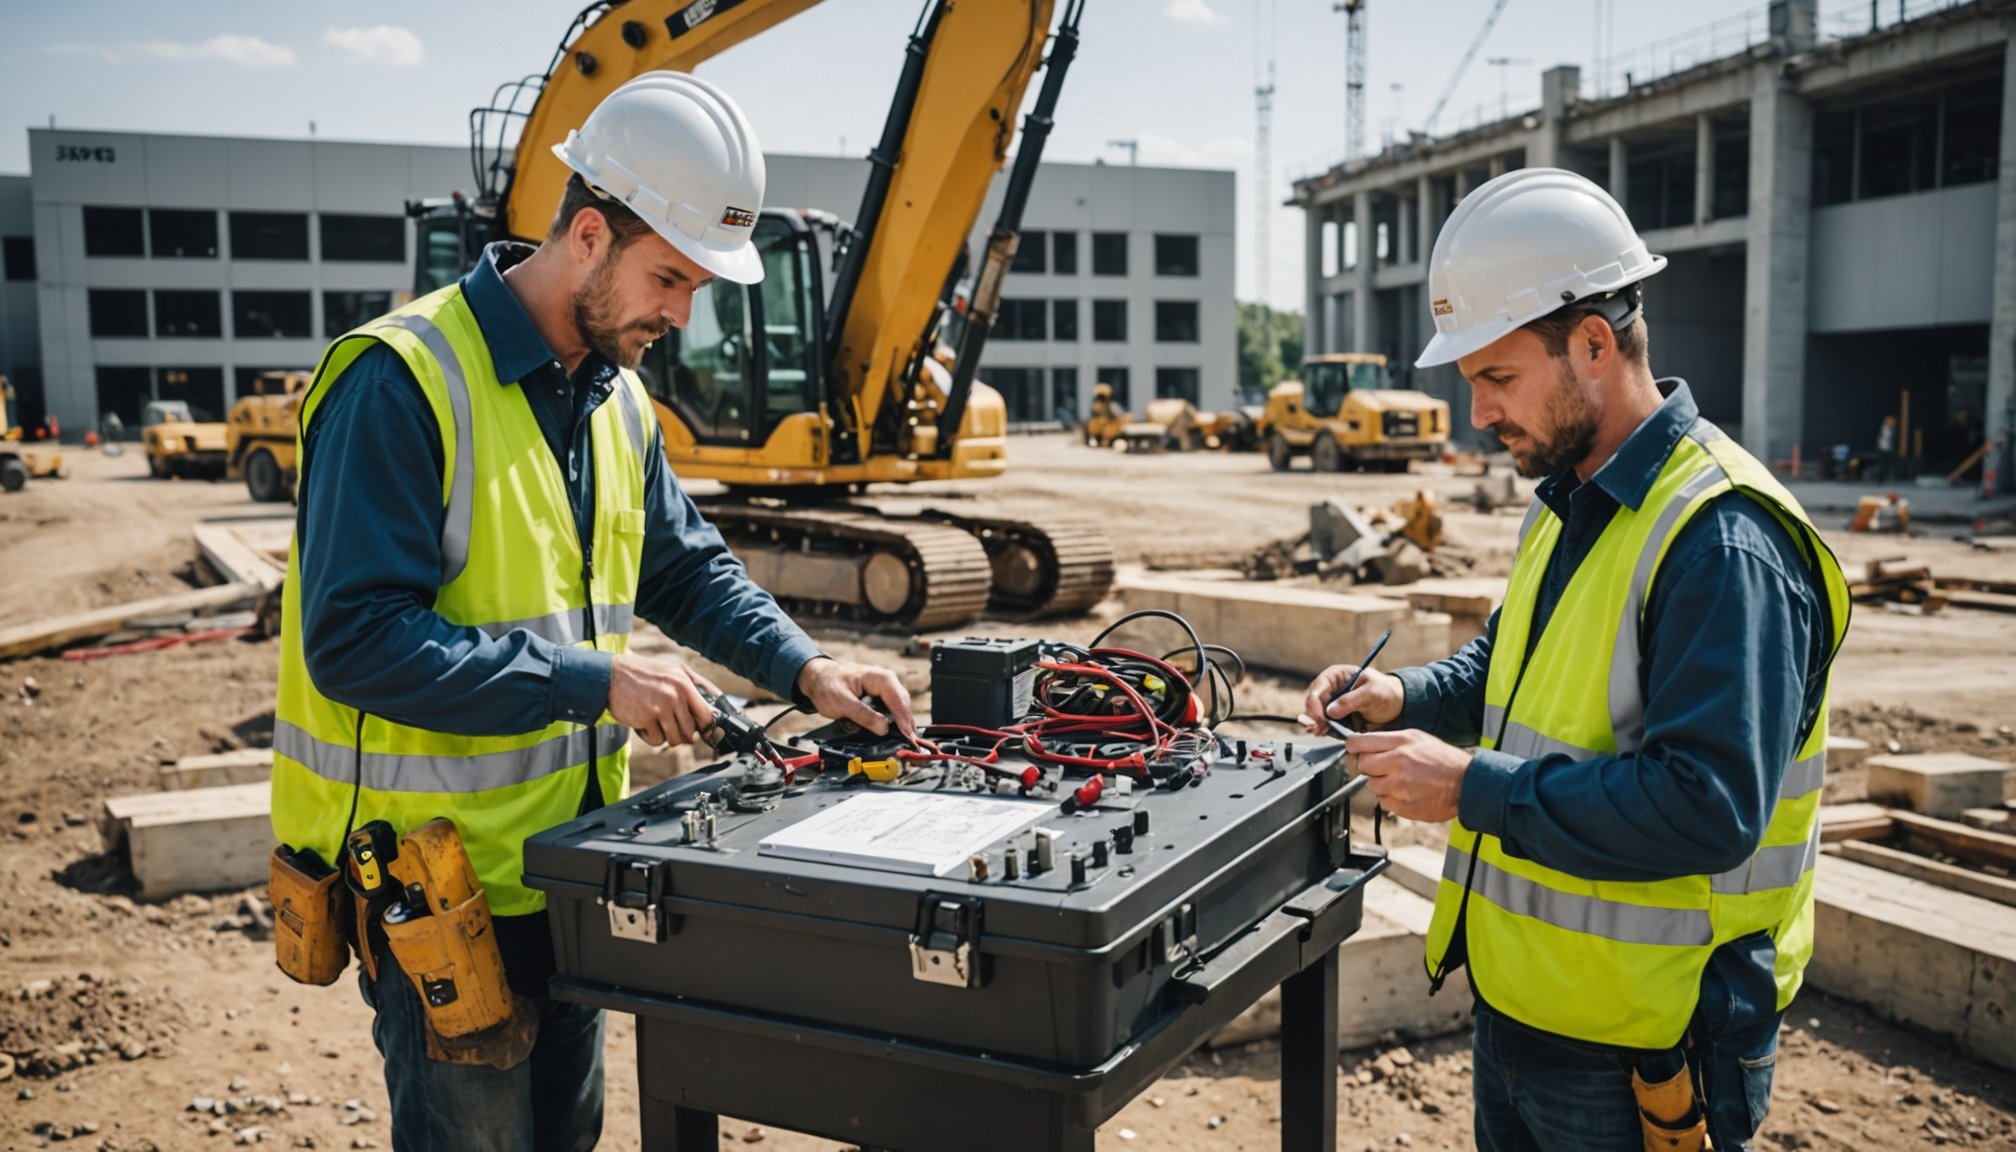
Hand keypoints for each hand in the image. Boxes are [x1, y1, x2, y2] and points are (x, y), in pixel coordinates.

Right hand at [608, 653, 723, 746]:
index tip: (701, 731)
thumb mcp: (674, 669)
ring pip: (675, 739)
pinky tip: (643, 722)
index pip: (707, 715)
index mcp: (684, 683)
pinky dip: (650, 736)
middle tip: (671, 726)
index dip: (706, 727)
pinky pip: (656, 740)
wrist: (611, 675)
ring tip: (656, 722)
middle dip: (682, 734)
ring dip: (666, 736)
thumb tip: (718, 701)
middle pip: (690, 732)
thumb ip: (697, 684)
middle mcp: (675, 695)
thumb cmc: (644, 673)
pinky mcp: (645, 719)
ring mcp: (660, 708)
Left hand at [797, 656, 915, 740]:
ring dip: (901, 723)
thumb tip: (883, 728)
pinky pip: (891, 710)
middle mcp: (885, 681)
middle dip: (906, 723)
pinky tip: (895, 732)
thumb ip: (863, 715)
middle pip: (902, 704)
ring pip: (898, 708)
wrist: (818, 679)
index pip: (898, 700)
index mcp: (879, 677)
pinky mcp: (879, 697)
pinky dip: (893, 721)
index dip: (904, 719)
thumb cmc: (827, 685)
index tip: (908, 736)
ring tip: (905, 739)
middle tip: (910, 742)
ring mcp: (883, 689)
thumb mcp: (842, 703)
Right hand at [1301, 662, 1404, 735]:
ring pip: (1316, 716)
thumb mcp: (1371, 692)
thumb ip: (1350, 700)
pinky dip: (1325, 731)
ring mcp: (1332, 704)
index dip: (1315, 705)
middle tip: (1322, 730)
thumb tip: (1330, 711)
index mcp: (1335, 676)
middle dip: (1315, 718)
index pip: (1317, 690)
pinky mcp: (1336, 717)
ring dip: (1319, 726)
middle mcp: (1330, 689)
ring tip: (1325, 732)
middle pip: (1312, 704)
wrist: (1396, 706)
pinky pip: (1325, 725)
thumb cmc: (1385, 692)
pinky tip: (1329, 734)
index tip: (1322, 720)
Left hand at [1347, 729, 1468, 822]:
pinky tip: (1406, 792)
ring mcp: (1399, 787)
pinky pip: (1383, 802)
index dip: (1353, 746)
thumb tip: (1364, 743)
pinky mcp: (1402, 806)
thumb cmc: (1443, 759)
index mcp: (1401, 743)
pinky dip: (1391, 798)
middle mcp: (1397, 763)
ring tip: (1400, 780)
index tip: (1353, 748)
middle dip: (1369, 766)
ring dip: (1381, 783)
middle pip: (1362, 765)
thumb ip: (1390, 739)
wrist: (1466, 783)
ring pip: (1372, 785)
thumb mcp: (1417, 737)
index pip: (1360, 743)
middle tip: (1382, 766)